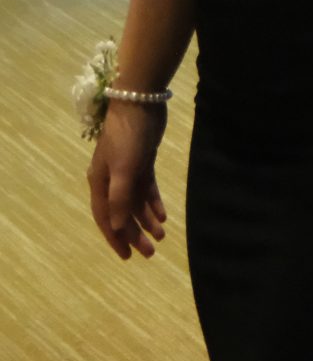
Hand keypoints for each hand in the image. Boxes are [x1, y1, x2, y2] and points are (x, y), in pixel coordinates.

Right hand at [87, 100, 169, 260]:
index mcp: (99, 184)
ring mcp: (126, 171)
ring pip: (135, 203)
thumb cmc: (128, 137)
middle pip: (122, 213)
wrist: (140, 103)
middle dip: (134, 233)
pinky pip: (146, 188)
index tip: (127, 257)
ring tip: (161, 236)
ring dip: (146, 220)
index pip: (106, 218)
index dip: (116, 238)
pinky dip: (153, 202)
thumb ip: (121, 198)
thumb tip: (118, 227)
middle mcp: (110, 180)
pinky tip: (163, 215)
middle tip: (150, 252)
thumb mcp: (124, 170)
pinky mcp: (141, 162)